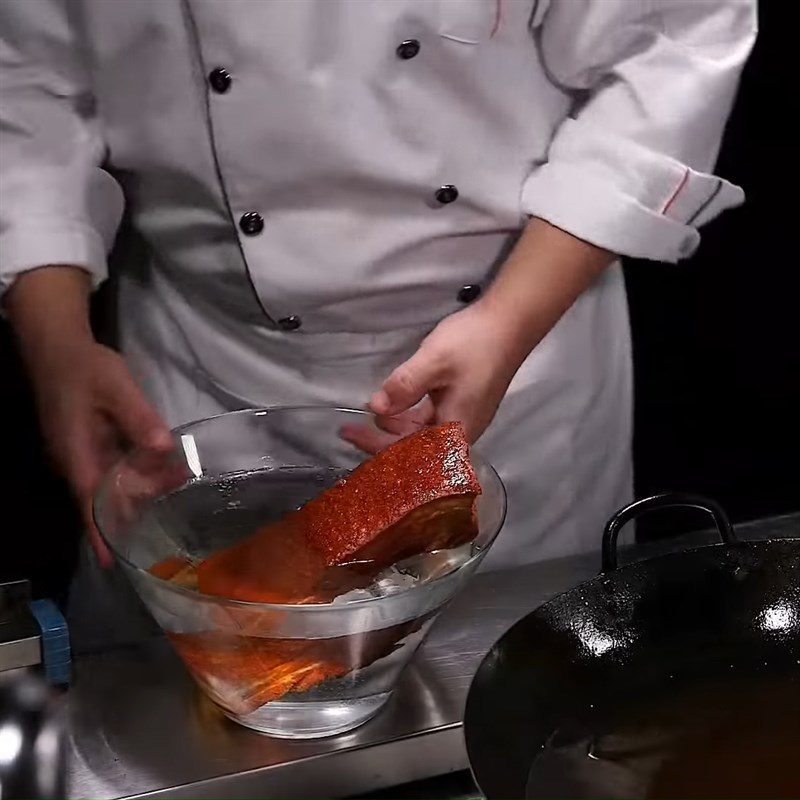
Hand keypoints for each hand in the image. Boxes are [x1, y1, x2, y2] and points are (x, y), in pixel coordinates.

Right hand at [29, 340, 171, 564]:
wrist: (58, 346)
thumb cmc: (86, 368)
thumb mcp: (118, 388)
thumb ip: (140, 419)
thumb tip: (164, 450)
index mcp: (76, 454)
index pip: (89, 502)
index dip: (101, 532)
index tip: (112, 561)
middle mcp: (75, 460)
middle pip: (106, 496)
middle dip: (139, 503)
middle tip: (177, 494)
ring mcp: (80, 452)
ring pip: (111, 482)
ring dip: (141, 485)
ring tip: (178, 478)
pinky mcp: (88, 443)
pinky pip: (111, 467)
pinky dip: (135, 470)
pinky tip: (160, 466)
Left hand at [341, 301, 525, 452]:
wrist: (511, 322)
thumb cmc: (474, 343)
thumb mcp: (433, 362)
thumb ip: (403, 387)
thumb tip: (375, 407)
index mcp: (455, 430)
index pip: (410, 452)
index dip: (376, 446)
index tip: (350, 435)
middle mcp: (461, 432)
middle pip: (416, 447)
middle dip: (382, 438)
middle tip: (350, 427)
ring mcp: (464, 417)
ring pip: (422, 433)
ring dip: (395, 425)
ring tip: (370, 413)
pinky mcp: (464, 403)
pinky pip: (431, 420)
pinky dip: (409, 415)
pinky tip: (395, 404)